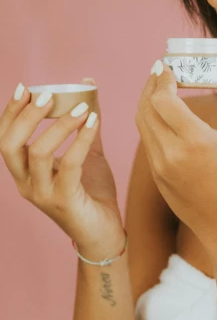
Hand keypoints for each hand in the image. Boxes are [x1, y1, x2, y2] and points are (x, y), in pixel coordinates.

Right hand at [0, 78, 124, 257]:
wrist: (104, 233)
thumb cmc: (91, 193)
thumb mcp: (86, 153)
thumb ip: (83, 123)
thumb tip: (87, 86)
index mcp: (24, 172)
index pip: (4, 138)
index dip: (10, 112)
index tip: (25, 87)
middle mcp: (26, 183)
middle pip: (9, 145)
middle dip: (26, 116)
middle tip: (48, 95)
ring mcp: (43, 194)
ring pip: (38, 153)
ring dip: (59, 125)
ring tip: (82, 108)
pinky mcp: (64, 201)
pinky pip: (69, 165)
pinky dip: (80, 140)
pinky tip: (94, 122)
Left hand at [135, 60, 216, 240]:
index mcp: (194, 141)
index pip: (163, 99)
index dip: (162, 79)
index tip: (168, 65)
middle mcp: (171, 152)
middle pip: (146, 106)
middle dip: (151, 84)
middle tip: (161, 69)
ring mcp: (159, 164)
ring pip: (140, 122)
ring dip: (146, 100)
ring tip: (159, 86)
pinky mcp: (154, 173)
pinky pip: (145, 138)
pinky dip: (149, 119)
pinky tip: (161, 111)